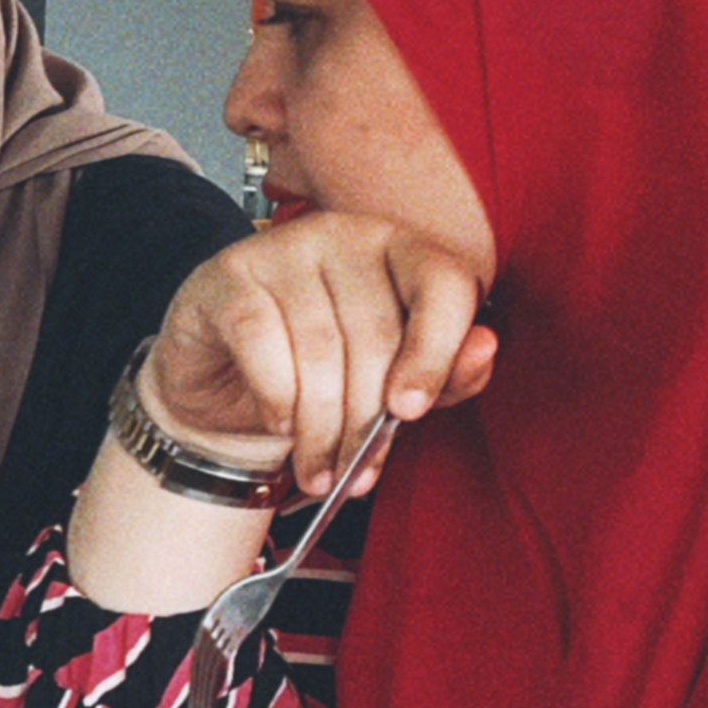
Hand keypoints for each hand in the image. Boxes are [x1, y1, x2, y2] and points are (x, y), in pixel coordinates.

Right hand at [153, 211, 496, 496]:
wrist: (224, 383)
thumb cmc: (321, 376)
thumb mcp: (393, 383)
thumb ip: (447, 373)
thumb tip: (483, 349)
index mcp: (399, 248)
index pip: (442, 283)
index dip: (436, 352)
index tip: (412, 411)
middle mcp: (343, 235)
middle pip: (375, 331)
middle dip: (365, 418)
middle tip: (356, 473)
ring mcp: (281, 249)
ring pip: (318, 346)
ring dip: (320, 428)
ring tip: (319, 472)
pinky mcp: (228, 276)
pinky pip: (262, 341)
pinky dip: (276, 397)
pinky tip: (280, 426)